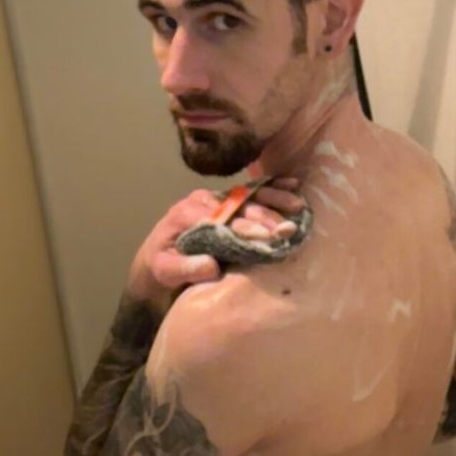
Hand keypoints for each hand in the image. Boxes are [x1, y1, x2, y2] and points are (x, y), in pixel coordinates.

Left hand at [125, 178, 305, 312]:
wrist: (158, 254)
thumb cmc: (162, 264)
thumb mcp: (166, 270)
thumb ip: (185, 268)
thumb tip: (212, 266)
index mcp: (186, 213)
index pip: (221, 219)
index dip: (245, 228)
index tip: (268, 237)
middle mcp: (203, 200)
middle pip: (239, 205)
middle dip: (265, 216)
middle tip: (288, 227)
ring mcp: (217, 198)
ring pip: (249, 196)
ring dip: (274, 199)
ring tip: (297, 205)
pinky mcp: (227, 201)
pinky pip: (251, 192)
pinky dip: (272, 188)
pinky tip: (293, 184)